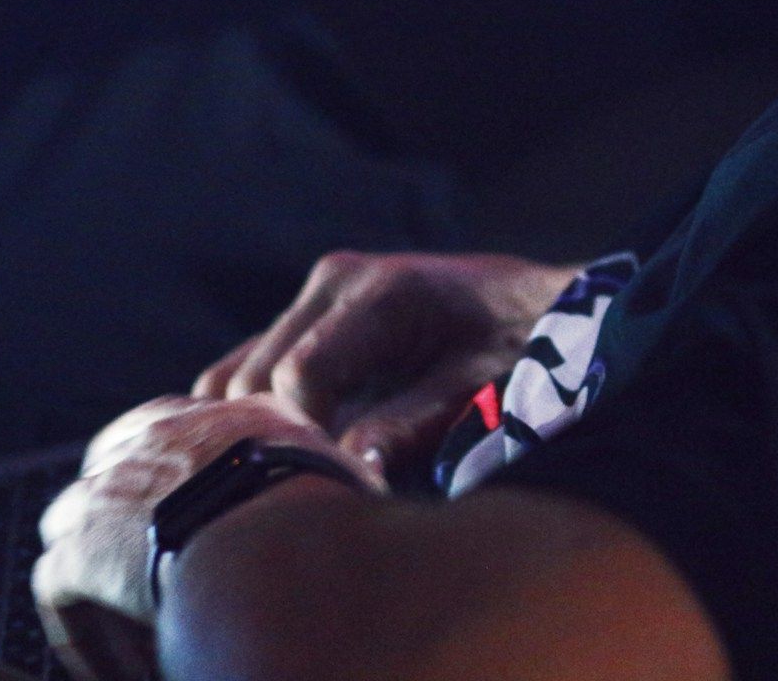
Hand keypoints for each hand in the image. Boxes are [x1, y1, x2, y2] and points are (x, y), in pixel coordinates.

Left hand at [31, 392, 378, 679]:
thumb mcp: (335, 482)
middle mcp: (160, 436)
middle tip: (150, 588)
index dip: (173, 485)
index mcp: (224, 418)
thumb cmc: (331, 526)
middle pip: (113, 471)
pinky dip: (80, 630)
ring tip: (135, 640)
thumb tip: (354, 497)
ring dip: (99, 579)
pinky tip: (116, 671)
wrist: (286, 550)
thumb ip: (324, 484)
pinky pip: (56, 588)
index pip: (173, 430)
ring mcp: (112, 486)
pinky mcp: (80, 546)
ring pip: (74, 526)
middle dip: (120, 524)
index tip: (190, 533)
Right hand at [193, 251, 581, 483]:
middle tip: (319, 496)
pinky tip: (287, 456)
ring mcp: (315, 296)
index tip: (337, 492)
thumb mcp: (482, 391)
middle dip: (279, 443)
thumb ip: (416, 424)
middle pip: (257, 380)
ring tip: (306, 479)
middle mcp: (335, 281)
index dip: (307, 445)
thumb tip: (353, 467)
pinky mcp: (306, 318)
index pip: (298, 378)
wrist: (540, 307)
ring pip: (237, 377)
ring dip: (258, 431)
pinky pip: (244, 370)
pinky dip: (250, 415)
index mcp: (379, 292)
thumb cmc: (522, 350)